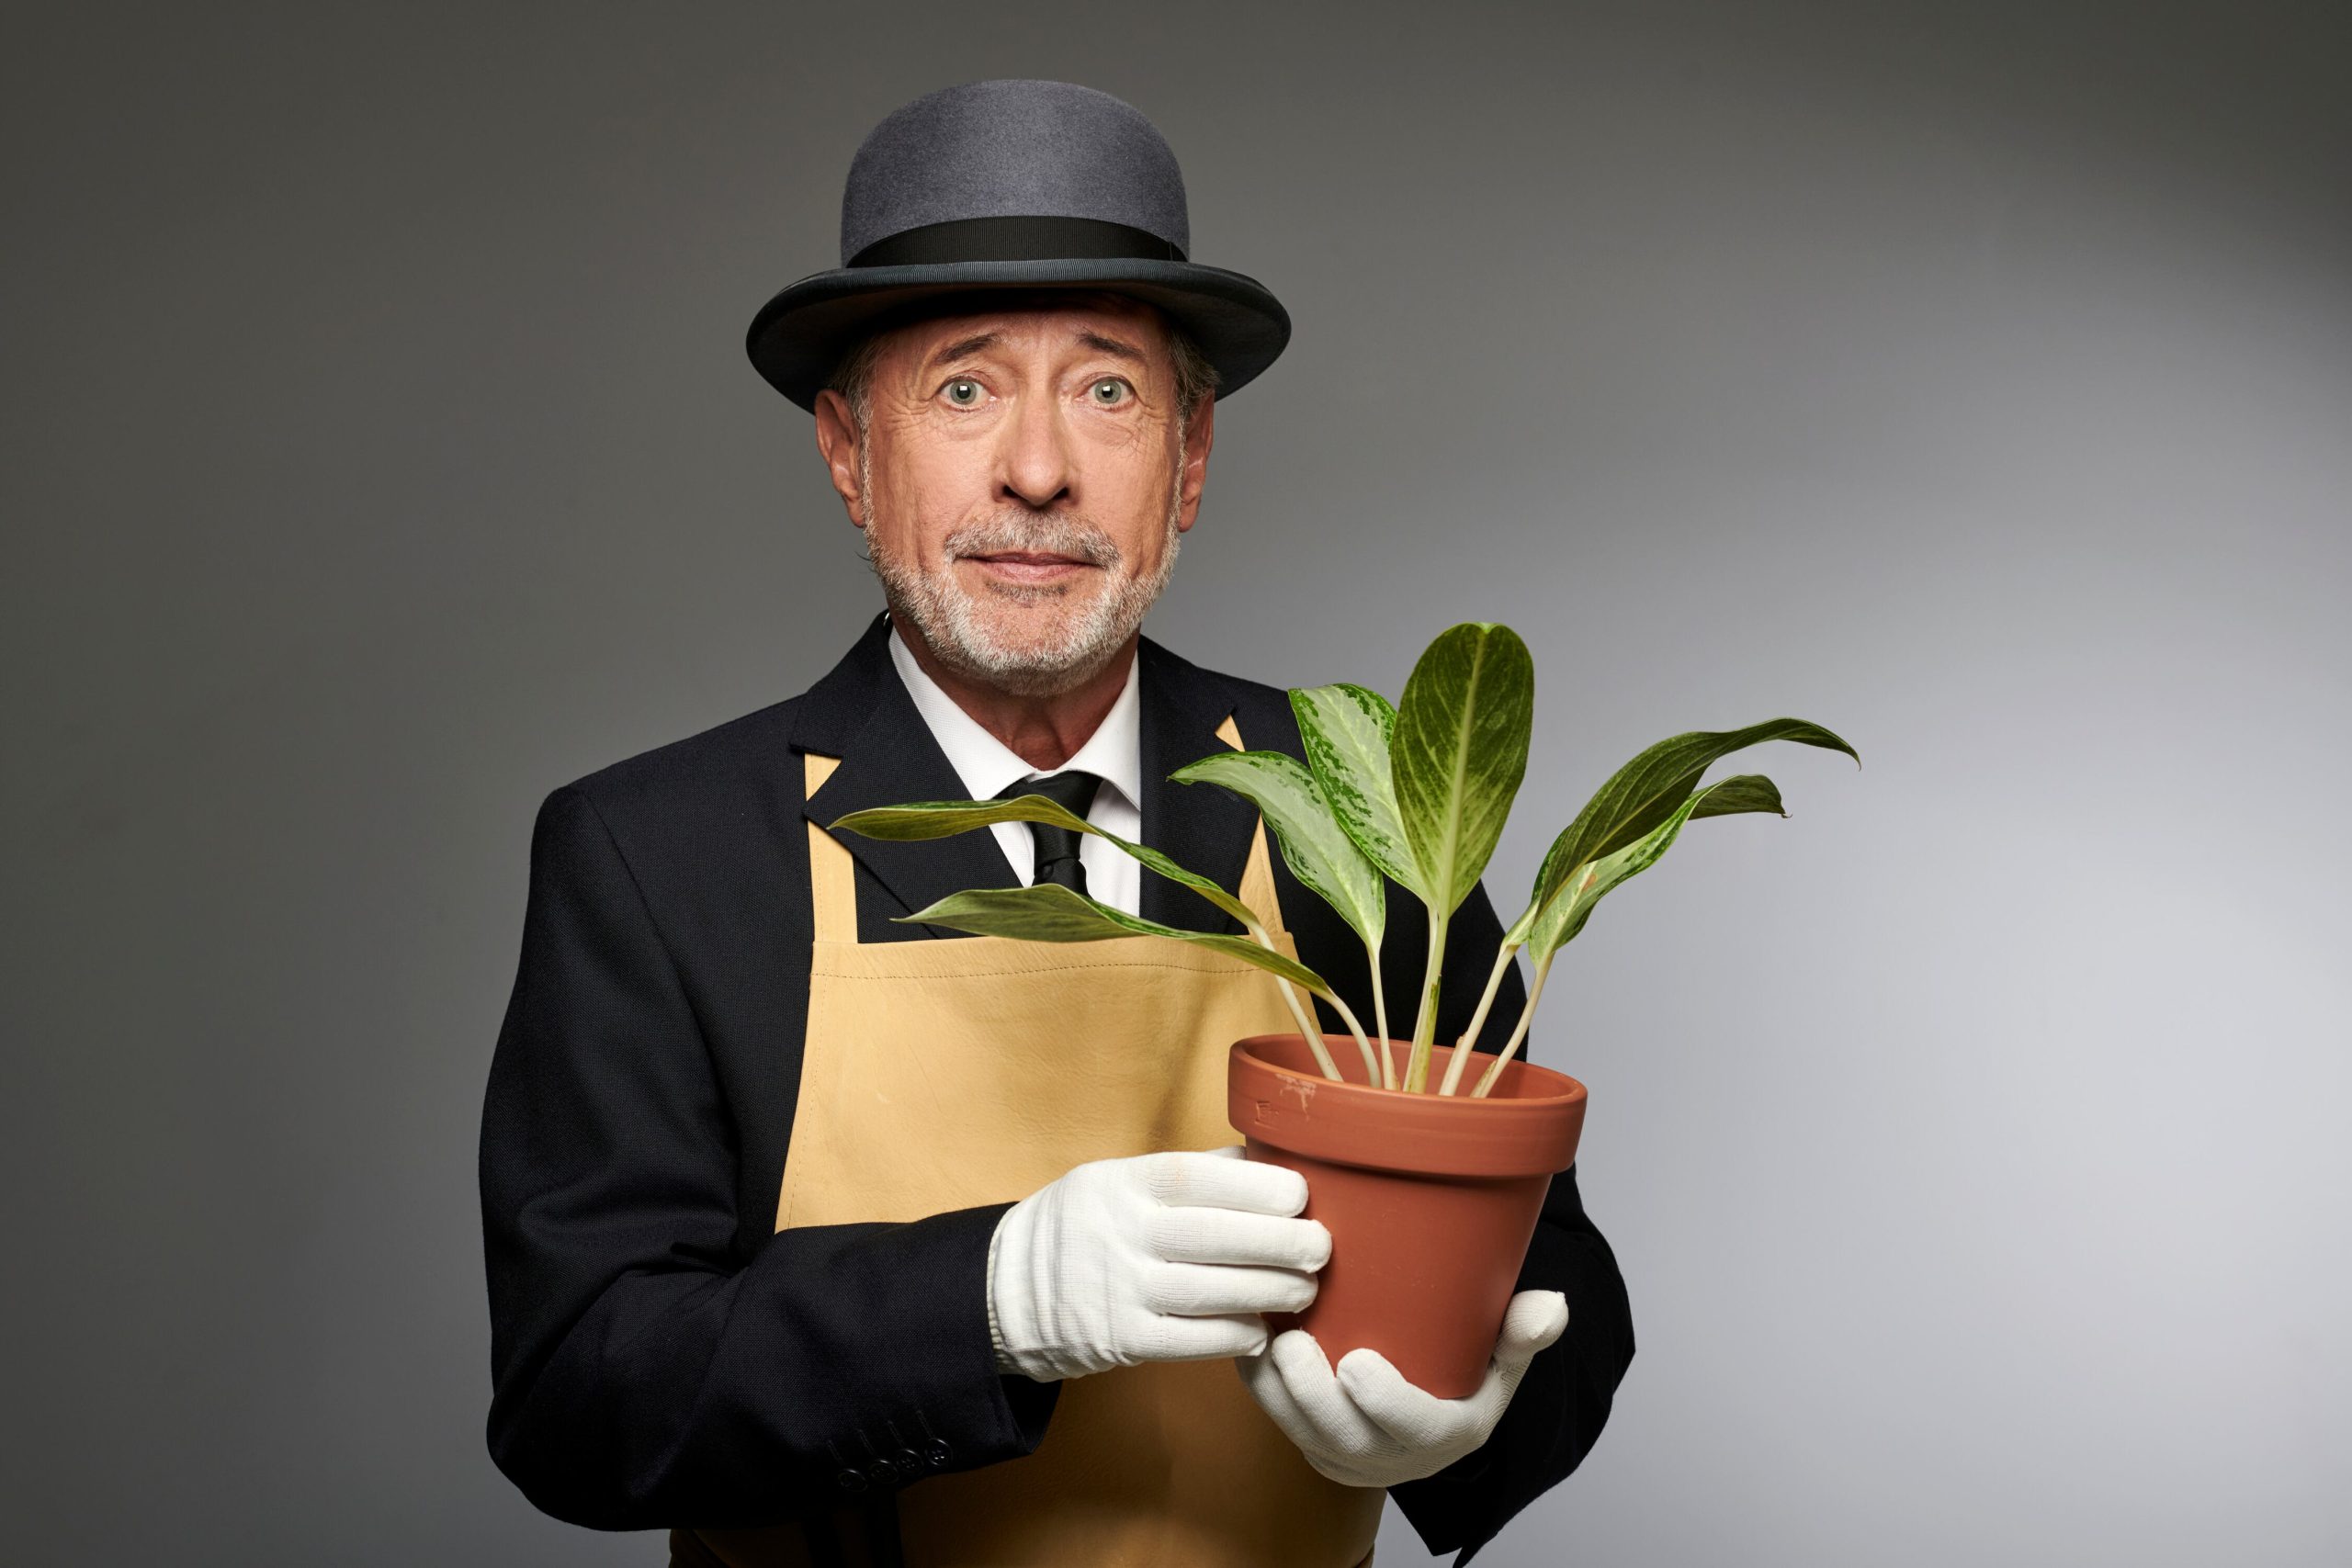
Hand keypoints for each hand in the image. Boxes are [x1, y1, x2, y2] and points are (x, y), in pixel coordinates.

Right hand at [988, 1145, 1331, 1382]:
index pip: (1198, 1176)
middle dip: (1280, 1242)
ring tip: (1304, 1291)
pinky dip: (1233, 1335)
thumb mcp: (1119, 1179)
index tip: (1301, 1196)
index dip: (1257, 1186)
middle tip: (1321, 1249)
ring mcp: (1116, 1288)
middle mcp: (1119, 1231)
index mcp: (1123, 1181)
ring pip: (1209, 1291)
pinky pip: (1188, 1340)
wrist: (1009, 1290)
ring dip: (1268, 1291)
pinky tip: (1262, 1330)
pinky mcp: (1117, 1339)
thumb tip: (1264, 1160)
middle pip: (1213, 1235)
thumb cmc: (1086, 1225)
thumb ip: (1188, 1174)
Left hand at [1235, 1289, 1569, 1488]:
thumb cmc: (1465, 1379)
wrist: (1426, 1417)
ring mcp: (1345, 1453)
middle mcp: (1391, 1456)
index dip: (1383, 1404)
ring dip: (1274, 1390)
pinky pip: (1276, 1419)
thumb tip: (1549, 1306)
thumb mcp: (1502, 1362)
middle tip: (1292, 1345)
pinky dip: (1259, 1383)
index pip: (1413, 1430)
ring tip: (1263, 1338)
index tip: (1357, 1362)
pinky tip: (1248, 1337)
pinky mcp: (1310, 1439)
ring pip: (1299, 1432)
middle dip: (1311, 1395)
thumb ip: (1522, 1334)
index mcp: (1444, 1435)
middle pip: (1343, 1438)